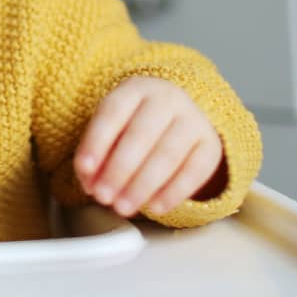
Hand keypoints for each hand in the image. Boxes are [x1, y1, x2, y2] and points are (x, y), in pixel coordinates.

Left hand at [73, 76, 223, 217]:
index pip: (113, 112)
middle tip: (103, 197)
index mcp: (135, 89)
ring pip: (168, 154)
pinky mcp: (211, 144)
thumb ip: (96, 156)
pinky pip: (195, 170)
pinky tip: (155, 207)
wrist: (177, 117)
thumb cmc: (134, 126)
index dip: (96, 142)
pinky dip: (174, 192)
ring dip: (143, 185)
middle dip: (119, 170)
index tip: (84, 170)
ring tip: (123, 207)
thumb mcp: (111, 130)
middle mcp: (167, 98)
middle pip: (142, 134)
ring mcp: (193, 119)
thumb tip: (91, 184)